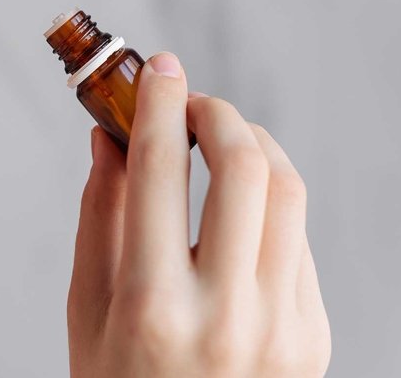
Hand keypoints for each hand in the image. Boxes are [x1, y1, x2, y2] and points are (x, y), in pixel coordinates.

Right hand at [67, 52, 330, 377]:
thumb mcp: (87, 307)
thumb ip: (99, 215)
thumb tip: (109, 140)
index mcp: (152, 305)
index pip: (159, 171)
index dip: (157, 104)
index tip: (158, 68)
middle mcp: (226, 313)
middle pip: (245, 166)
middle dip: (217, 112)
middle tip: (191, 104)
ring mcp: (283, 325)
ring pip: (287, 192)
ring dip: (253, 146)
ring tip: (219, 144)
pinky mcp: (313, 331)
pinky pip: (297, 237)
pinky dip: (268, 200)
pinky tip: (239, 208)